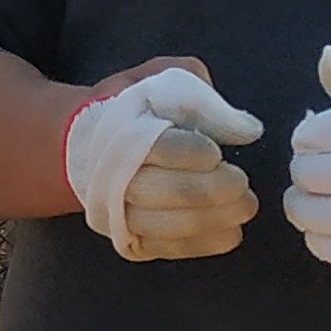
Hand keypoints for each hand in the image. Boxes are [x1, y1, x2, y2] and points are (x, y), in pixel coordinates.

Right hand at [62, 61, 265, 261]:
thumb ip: (202, 97)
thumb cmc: (135, 110)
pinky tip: (231, 233)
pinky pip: (163, 249)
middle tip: (241, 183)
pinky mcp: (127, 239)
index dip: (188, 152)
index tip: (215, 153)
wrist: (84, 146)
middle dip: (206, 190)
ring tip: (244, 208)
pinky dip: (200, 245)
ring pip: (161, 226)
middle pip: (158, 191)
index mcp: (118, 133)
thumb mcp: (164, 81)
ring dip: (209, 220)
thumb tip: (246, 129)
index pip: (154, 147)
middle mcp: (110, 178)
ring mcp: (115, 214)